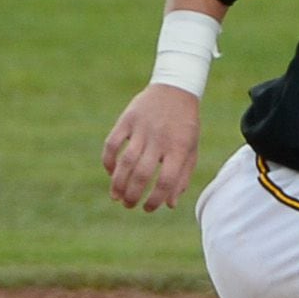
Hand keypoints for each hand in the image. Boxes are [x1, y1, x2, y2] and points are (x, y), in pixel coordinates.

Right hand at [102, 84, 201, 210]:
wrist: (176, 89)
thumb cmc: (185, 124)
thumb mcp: (191, 149)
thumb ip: (182, 176)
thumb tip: (170, 204)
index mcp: (178, 148)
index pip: (166, 181)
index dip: (155, 199)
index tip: (148, 209)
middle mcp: (159, 139)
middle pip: (142, 174)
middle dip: (132, 195)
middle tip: (128, 205)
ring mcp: (142, 129)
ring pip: (125, 162)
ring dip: (118, 183)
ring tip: (116, 197)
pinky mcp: (127, 119)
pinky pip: (112, 143)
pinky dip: (108, 160)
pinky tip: (110, 172)